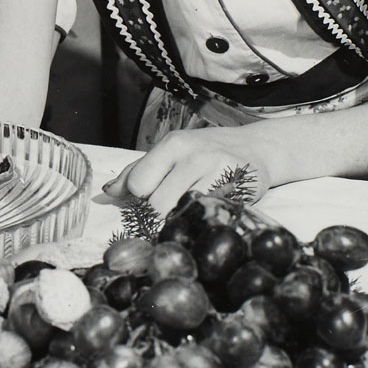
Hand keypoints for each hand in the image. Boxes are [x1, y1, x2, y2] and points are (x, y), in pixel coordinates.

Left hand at [103, 126, 272, 215]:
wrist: (257, 149)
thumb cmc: (206, 151)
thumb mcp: (170, 153)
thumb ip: (137, 171)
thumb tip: (109, 192)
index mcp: (172, 145)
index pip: (138, 184)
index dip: (139, 200)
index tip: (149, 203)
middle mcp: (194, 156)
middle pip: (156, 205)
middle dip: (157, 216)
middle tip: (168, 213)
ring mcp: (218, 175)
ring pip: (181, 214)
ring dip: (179, 220)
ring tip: (187, 212)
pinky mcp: (238, 193)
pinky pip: (207, 219)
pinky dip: (202, 222)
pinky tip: (207, 213)